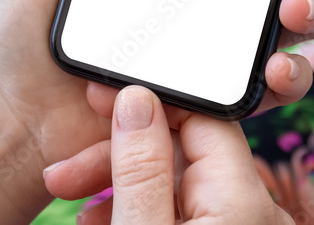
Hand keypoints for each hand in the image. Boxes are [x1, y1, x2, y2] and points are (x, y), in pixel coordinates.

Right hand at [44, 85, 292, 223]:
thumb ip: (141, 170)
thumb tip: (136, 100)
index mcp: (243, 199)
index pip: (200, 117)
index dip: (145, 105)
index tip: (96, 102)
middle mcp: (252, 210)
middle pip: (183, 151)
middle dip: (119, 155)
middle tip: (62, 172)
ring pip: (176, 184)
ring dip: (120, 185)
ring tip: (67, 199)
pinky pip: (181, 211)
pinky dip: (140, 211)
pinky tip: (97, 218)